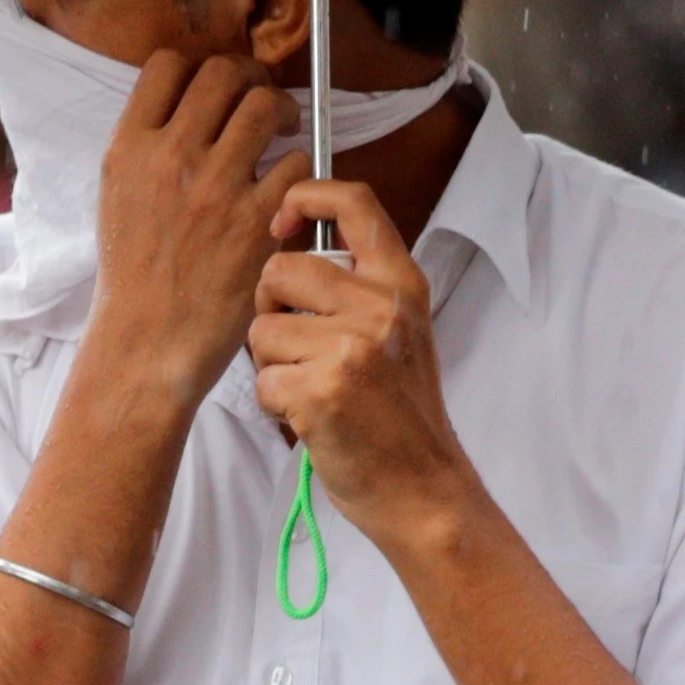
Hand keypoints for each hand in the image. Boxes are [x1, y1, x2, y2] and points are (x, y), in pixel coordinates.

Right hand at [83, 53, 304, 403]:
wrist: (146, 342)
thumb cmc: (134, 274)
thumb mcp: (117, 197)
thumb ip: (148, 147)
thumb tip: (190, 106)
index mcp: (129, 149)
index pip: (168, 65)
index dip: (198, 67)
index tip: (213, 88)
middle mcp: (171, 158)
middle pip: (224, 73)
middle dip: (250, 77)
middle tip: (260, 100)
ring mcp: (216, 189)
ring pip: (266, 107)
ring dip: (281, 112)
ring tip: (283, 131)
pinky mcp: (256, 223)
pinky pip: (294, 166)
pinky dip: (296, 171)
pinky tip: (286, 189)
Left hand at [249, 181, 482, 541]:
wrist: (421, 488)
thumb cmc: (399, 415)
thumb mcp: (400, 332)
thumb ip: (361, 287)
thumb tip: (293, 243)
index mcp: (401, 284)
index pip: (354, 202)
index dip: (305, 196)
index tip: (282, 222)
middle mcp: (380, 306)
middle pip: (281, 269)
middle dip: (271, 307)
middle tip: (297, 344)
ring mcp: (352, 347)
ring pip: (263, 328)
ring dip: (273, 364)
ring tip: (312, 388)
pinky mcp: (322, 390)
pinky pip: (263, 379)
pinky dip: (275, 404)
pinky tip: (310, 417)